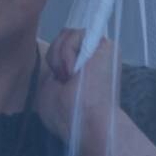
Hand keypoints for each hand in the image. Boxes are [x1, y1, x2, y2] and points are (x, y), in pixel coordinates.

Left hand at [37, 30, 120, 155]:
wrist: (86, 121)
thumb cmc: (67, 115)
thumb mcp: (48, 89)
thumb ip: (52, 70)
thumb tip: (55, 55)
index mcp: (82, 69)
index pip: (62, 48)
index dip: (54, 58)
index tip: (56, 78)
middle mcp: (93, 57)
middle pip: (64, 37)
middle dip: (54, 56)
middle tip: (61, 79)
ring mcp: (101, 50)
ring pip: (68, 34)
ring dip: (59, 57)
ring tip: (67, 76)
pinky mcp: (107, 45)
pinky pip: (77, 34)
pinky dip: (66, 52)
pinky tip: (72, 71)